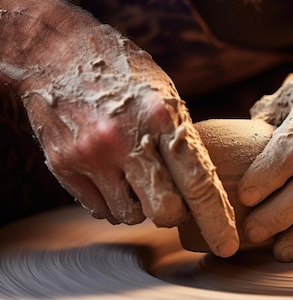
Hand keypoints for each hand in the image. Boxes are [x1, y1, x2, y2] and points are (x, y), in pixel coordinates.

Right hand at [20, 26, 238, 256]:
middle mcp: (127, 139)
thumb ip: (183, 140)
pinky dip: (112, 201)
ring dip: (140, 206)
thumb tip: (205, 189)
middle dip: (175, 215)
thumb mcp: (165, 96)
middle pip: (165, 211)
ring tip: (134, 173)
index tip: (228, 247)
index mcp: (163, 117)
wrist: (58, 53)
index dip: (217, 220)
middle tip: (173, 199)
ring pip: (131, 216)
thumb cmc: (125, 75)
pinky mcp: (64, 166)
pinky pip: (100, 209)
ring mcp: (92, 155)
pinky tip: (110, 173)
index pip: (199, 182)